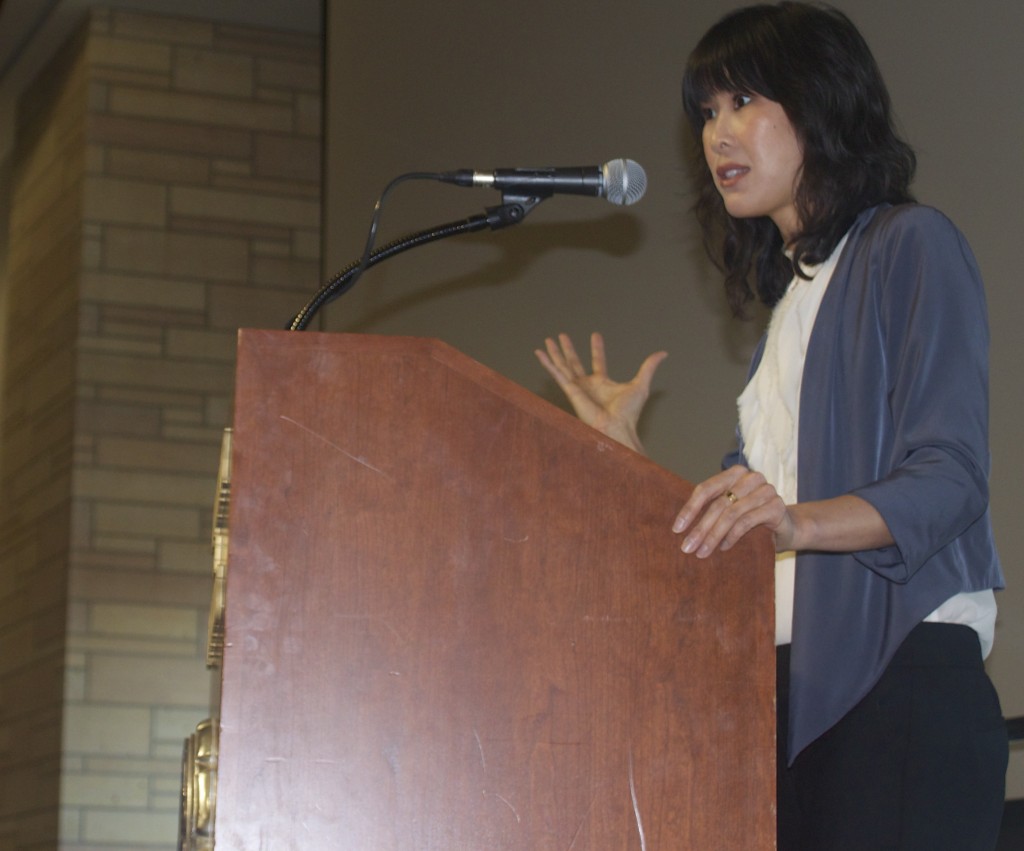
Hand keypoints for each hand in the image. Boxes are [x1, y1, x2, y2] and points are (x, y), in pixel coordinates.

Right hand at [535, 332, 666, 451]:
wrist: (617, 426)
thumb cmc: (629, 412)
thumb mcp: (641, 383)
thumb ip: (649, 367)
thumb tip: (663, 353)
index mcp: (602, 383)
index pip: (598, 362)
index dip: (597, 348)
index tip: (595, 335)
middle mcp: (588, 385)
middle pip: (575, 363)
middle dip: (569, 349)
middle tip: (562, 335)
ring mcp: (577, 388)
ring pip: (563, 366)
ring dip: (556, 353)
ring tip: (549, 339)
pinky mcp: (570, 391)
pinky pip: (556, 374)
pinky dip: (547, 363)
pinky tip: (540, 352)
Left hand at [671, 465, 792, 556]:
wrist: (787, 527)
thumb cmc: (752, 518)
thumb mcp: (729, 510)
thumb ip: (711, 510)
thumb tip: (680, 528)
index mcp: (734, 474)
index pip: (706, 489)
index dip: (689, 509)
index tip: (676, 529)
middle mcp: (750, 478)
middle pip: (718, 504)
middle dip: (700, 528)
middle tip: (687, 547)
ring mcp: (765, 490)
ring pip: (731, 514)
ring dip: (713, 536)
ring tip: (702, 552)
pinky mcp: (776, 506)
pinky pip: (747, 522)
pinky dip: (732, 536)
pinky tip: (724, 548)